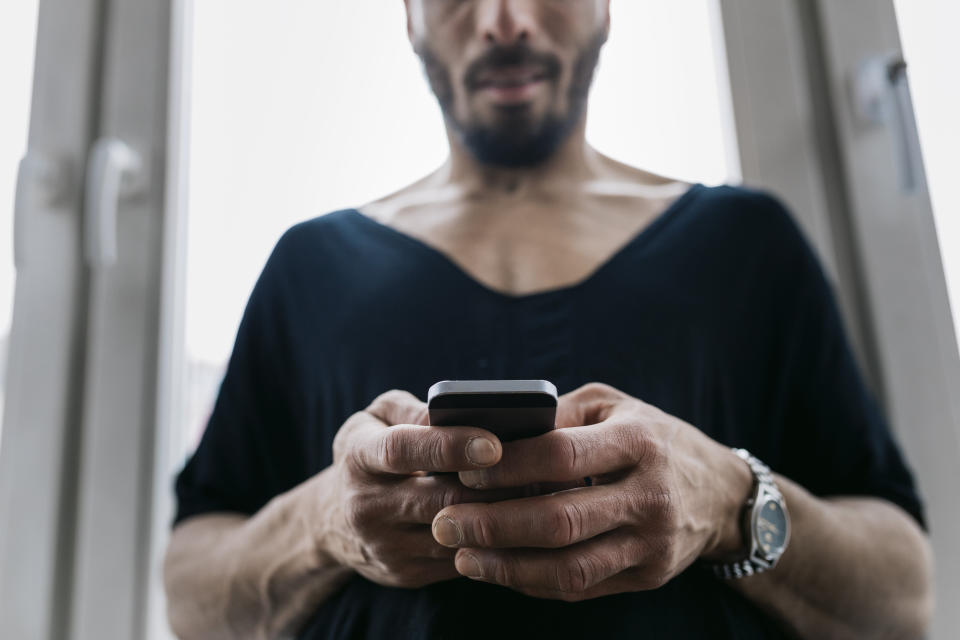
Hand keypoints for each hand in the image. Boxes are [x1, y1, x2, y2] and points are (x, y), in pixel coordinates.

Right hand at [319, 389, 533, 588]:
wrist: (335, 518)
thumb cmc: (373, 449)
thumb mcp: (378, 417)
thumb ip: (415, 411)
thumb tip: (459, 413)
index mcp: (359, 456)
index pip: (402, 451)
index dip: (449, 446)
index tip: (494, 442)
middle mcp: (366, 505)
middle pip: (439, 499)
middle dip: (494, 485)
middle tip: (544, 469)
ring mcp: (387, 546)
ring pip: (456, 535)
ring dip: (504, 516)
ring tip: (544, 493)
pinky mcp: (407, 574)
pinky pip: (462, 560)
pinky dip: (497, 542)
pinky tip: (526, 522)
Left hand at [430, 382, 752, 600]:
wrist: (722, 494)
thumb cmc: (654, 437)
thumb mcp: (614, 406)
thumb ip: (558, 414)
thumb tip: (492, 431)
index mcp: (638, 442)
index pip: (562, 456)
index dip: (507, 467)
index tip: (463, 471)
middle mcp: (649, 496)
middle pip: (560, 521)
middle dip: (493, 525)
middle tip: (445, 523)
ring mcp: (652, 544)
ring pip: (569, 567)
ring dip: (506, 567)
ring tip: (461, 556)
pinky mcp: (648, 577)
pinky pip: (581, 587)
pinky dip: (533, 583)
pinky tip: (498, 570)